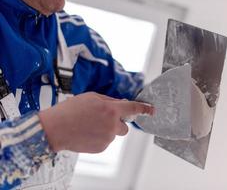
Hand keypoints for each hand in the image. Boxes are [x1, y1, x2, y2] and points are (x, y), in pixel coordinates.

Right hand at [38, 92, 153, 152]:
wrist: (55, 129)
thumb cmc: (70, 111)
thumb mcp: (91, 98)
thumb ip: (110, 101)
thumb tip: (121, 104)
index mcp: (111, 110)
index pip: (133, 109)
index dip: (144, 109)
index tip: (151, 110)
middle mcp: (112, 125)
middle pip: (125, 126)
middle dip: (117, 122)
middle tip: (102, 119)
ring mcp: (107, 138)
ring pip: (114, 134)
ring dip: (107, 130)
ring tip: (89, 126)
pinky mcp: (101, 148)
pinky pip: (106, 141)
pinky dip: (100, 137)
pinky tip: (87, 133)